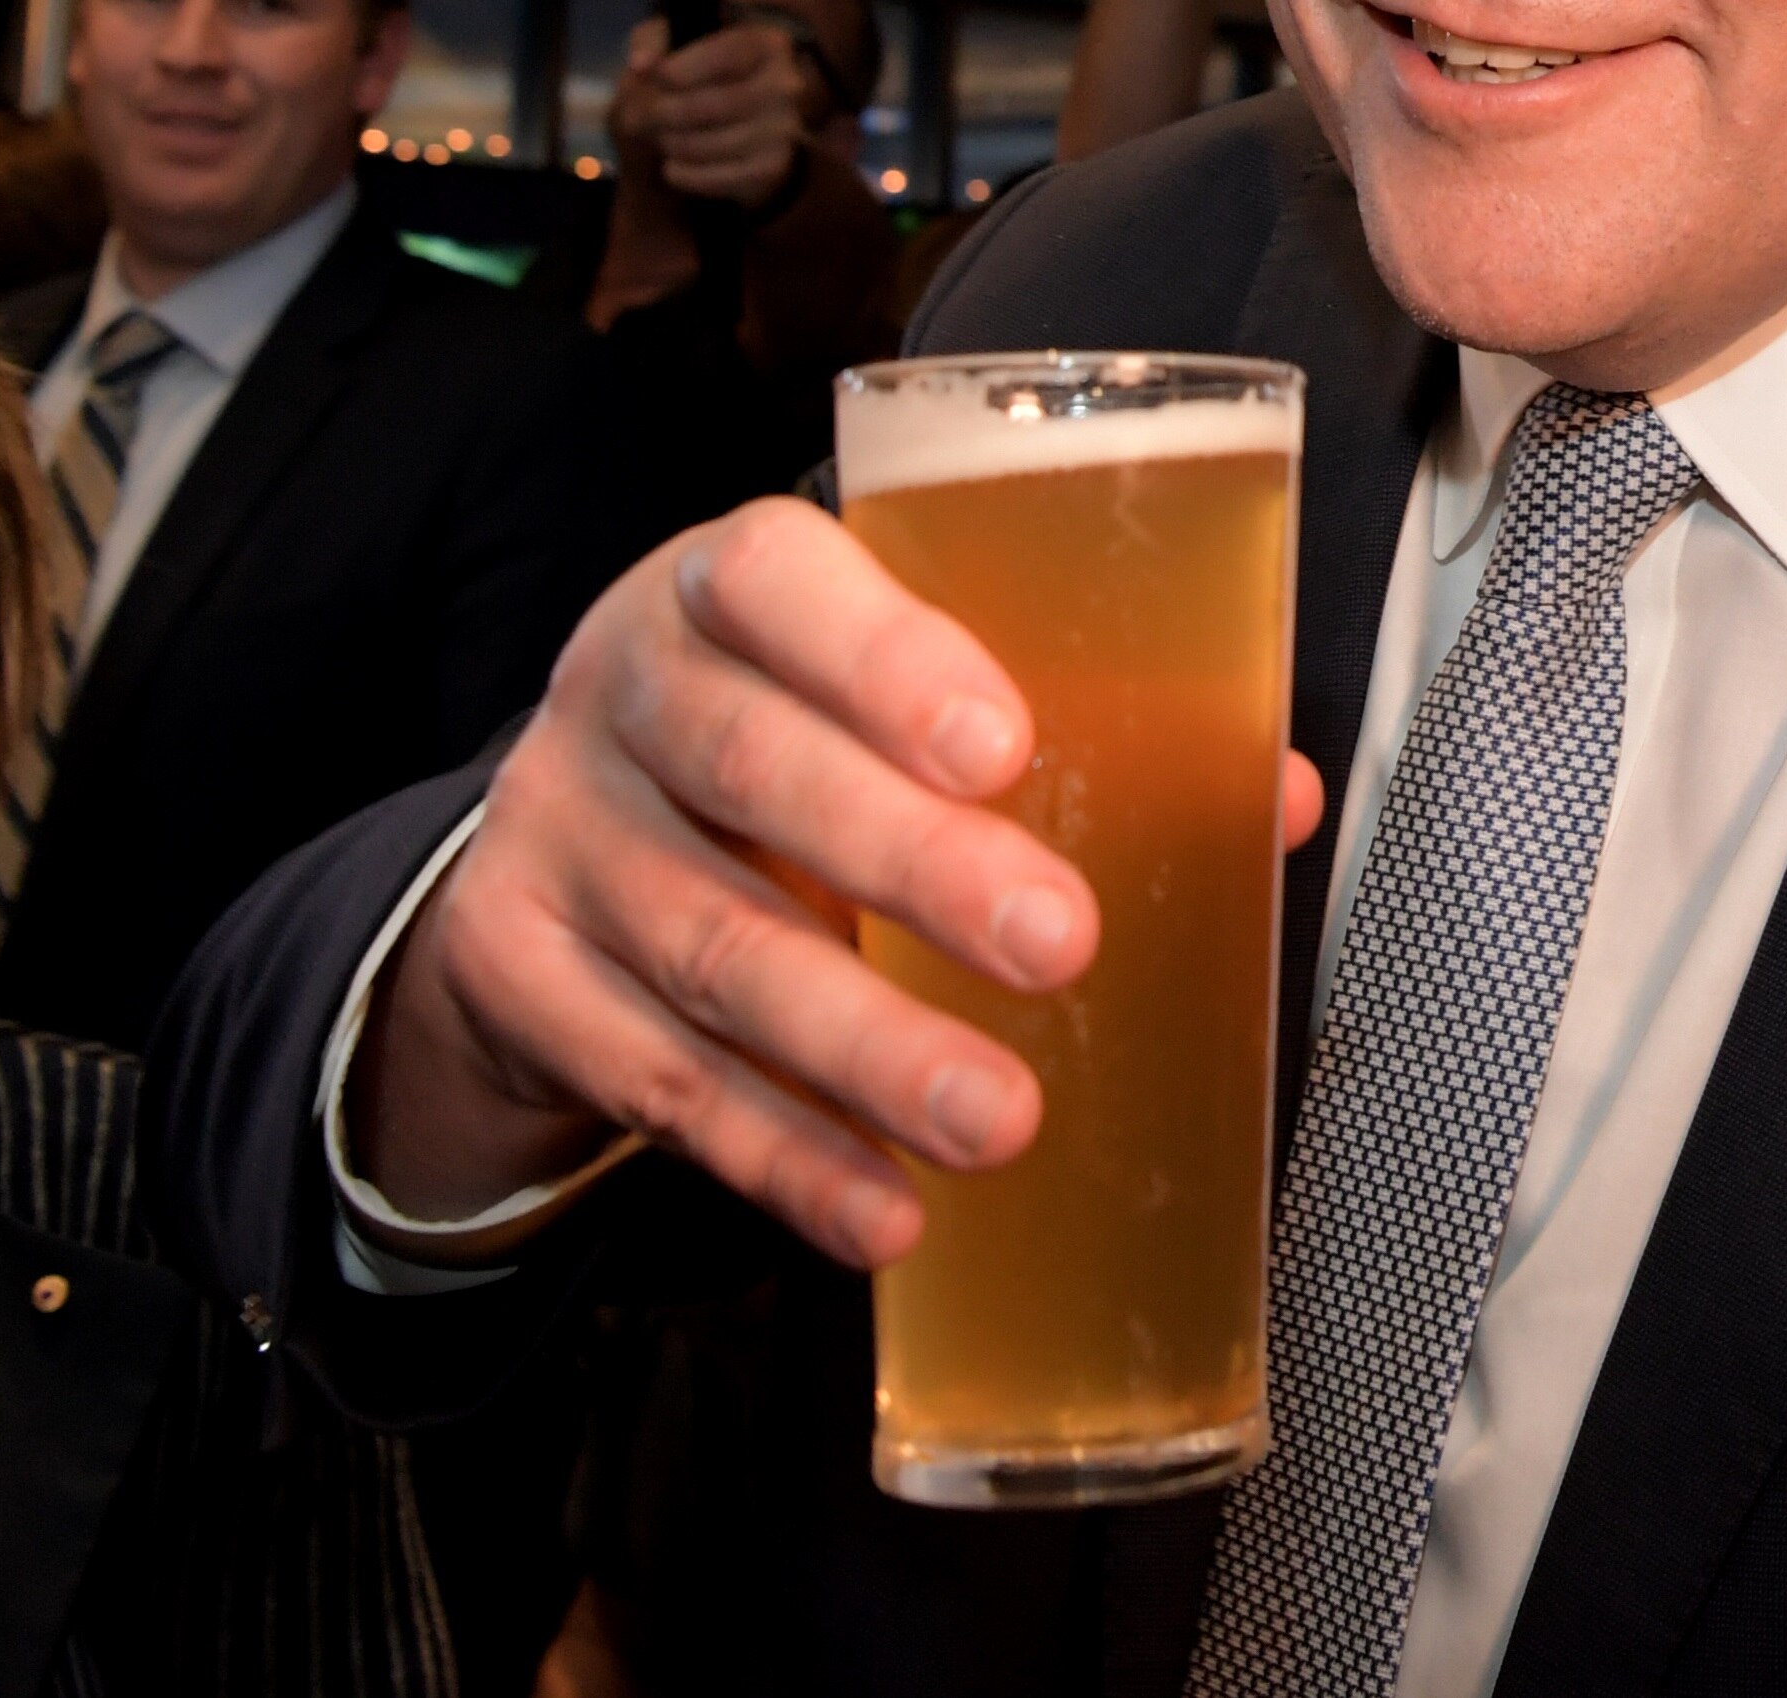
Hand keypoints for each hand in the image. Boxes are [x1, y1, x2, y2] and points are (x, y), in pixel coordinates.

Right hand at [362, 498, 1327, 1266]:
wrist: (553, 860)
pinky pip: (653, 1080)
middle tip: (1058, 944)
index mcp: (721, 592)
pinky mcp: (517, 973)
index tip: (1005, 745)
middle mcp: (619, 693)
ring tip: (999, 1120)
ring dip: (864, 1048)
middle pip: (750, 768)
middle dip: (910, 864)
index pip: (774, 578)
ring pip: (708, 946)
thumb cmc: (781, 754)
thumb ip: (1066, 732)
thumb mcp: (875, 705)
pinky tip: (884, 1209)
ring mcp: (553, 836)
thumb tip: (1270, 802)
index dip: (885, 655)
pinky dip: (781, 1154)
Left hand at [613, 17, 813, 206]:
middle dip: (671, 113)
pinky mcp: (774, 167)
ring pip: (720, 144)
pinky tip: (672, 167)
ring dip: (677, 145)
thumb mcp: (671, 43)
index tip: (656, 78)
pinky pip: (726, 178)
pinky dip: (690, 176)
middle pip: (722, 103)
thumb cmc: (695, 72)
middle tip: (642, 118)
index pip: (729, 54)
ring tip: (660, 139)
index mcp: (767, 43)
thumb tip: (641, 64)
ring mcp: (785, 129)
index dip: (687, 68)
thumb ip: (650, 42)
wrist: (723, 122)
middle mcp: (786, 85)